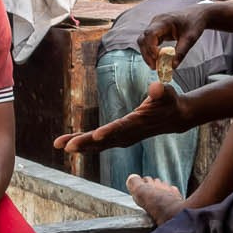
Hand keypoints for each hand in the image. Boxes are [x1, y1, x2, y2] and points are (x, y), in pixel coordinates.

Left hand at [56, 79, 185, 154]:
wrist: (173, 118)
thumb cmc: (169, 102)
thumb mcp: (168, 94)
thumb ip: (162, 91)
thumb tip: (156, 86)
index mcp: (137, 124)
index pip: (121, 128)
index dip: (108, 132)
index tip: (95, 136)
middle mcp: (127, 135)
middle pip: (103, 140)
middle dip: (84, 143)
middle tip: (65, 146)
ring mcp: (122, 138)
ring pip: (97, 144)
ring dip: (78, 144)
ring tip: (59, 144)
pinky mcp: (118, 138)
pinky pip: (98, 142)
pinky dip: (83, 141)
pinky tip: (68, 142)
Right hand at [136, 4, 206, 69]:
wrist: (197, 15)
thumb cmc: (194, 23)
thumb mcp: (190, 38)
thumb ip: (181, 52)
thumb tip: (173, 66)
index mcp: (164, 21)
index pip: (150, 33)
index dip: (150, 47)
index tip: (157, 58)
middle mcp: (156, 22)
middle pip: (143, 38)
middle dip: (147, 54)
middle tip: (154, 67)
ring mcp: (155, 27)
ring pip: (144, 41)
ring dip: (147, 54)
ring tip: (155, 65)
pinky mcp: (157, 31)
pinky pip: (149, 42)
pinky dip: (151, 52)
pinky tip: (157, 60)